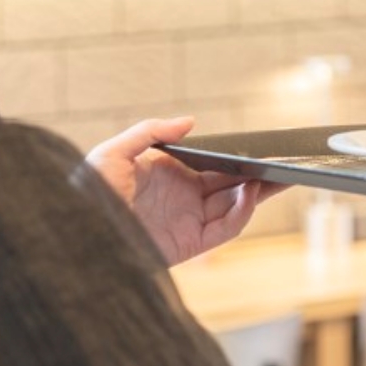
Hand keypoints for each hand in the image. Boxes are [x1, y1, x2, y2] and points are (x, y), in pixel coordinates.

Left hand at [86, 116, 289, 265]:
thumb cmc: (86, 193)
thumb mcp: (113, 152)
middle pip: (233, 187)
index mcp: (170, 176)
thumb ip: (152, 131)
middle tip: (288, 166)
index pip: (215, 167)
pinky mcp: (188, 244)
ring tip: (273, 177)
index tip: (262, 150)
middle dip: (261, 178)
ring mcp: (188, 222)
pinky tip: (248, 194)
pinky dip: (241, 213)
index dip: (238, 160)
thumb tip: (190, 121)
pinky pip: (225, 229)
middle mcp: (183, 199)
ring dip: (257, 193)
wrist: (77, 233)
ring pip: (235, 207)